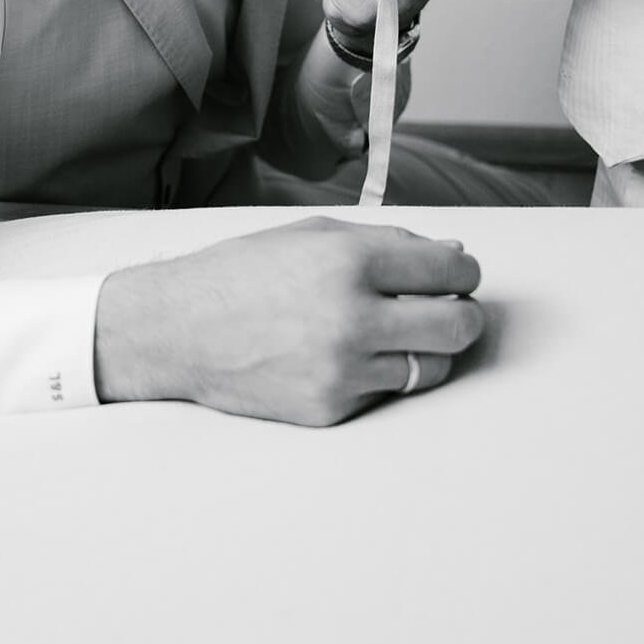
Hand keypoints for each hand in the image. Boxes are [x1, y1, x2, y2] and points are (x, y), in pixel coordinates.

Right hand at [94, 217, 483, 425]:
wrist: (178, 329)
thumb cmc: (243, 274)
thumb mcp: (314, 235)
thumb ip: (387, 242)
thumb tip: (451, 252)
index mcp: (350, 262)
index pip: (450, 269)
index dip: (464, 270)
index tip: (459, 273)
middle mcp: (351, 317)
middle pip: (458, 326)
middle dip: (464, 315)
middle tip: (452, 309)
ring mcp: (342, 370)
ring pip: (431, 367)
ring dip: (428, 348)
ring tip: (401, 333)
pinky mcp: (330, 408)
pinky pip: (386, 392)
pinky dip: (381, 373)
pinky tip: (350, 354)